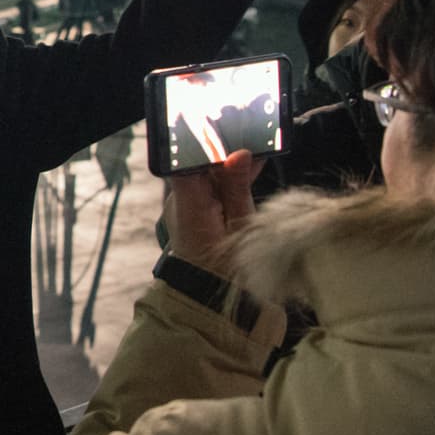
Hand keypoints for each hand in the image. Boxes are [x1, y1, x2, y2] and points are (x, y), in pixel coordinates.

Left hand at [163, 150, 264, 277]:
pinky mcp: (191, 209)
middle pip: (200, 163)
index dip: (210, 145)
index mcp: (189, 202)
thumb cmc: (227, 267)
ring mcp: (183, 204)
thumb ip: (238, 188)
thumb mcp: (241, 227)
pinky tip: (248, 174)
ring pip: (205, 174)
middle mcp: (180, 200)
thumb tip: (240, 154)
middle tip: (254, 150)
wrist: (208, 296)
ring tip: (254, 166)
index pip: (188, 159)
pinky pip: (207, 187)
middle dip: (226, 155)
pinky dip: (225, 182)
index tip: (235, 138)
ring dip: (229, 170)